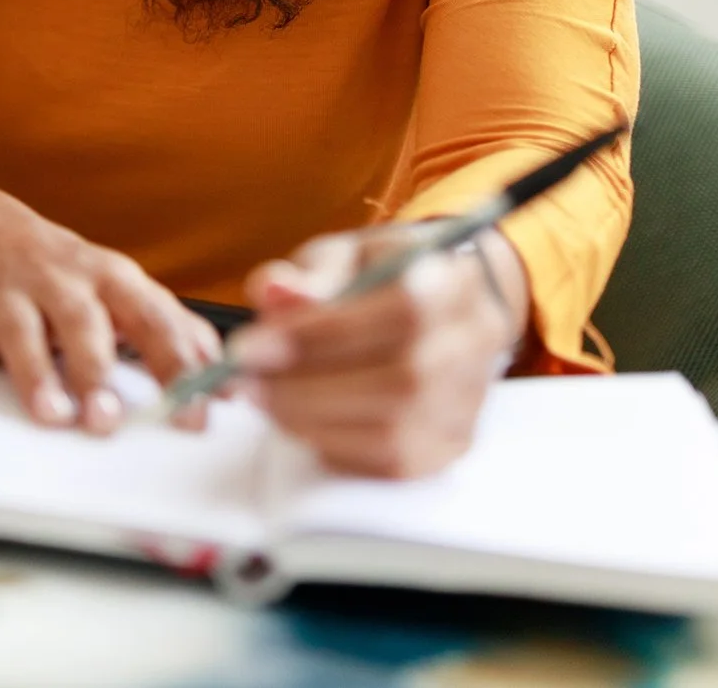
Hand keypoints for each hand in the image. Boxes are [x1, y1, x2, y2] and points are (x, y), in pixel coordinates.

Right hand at [0, 191, 222, 434]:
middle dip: (96, 370)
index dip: (177, 367)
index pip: (154, 321)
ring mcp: (9, 288)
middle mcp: (61, 280)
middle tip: (107, 420)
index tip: (195, 414)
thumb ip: (172, 329)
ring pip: (23, 328)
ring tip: (51, 415)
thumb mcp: (121, 288)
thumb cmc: (64, 272)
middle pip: (84, 321)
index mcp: (111, 279)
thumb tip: (227, 381)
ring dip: (36, 373)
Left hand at [234, 225, 528, 476]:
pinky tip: (300, 419)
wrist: (442, 307)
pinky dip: (334, 444)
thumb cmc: (382, 276)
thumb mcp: (345, 255)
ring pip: (393, 431)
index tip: (248, 347)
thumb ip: (310, 274)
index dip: (319, 335)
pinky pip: (391, 462)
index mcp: (451, 282)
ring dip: (311, 419)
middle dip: (305, 387)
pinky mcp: (452, 443)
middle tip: (245, 380)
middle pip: (398, 381)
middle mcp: (472, 344)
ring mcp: (468, 402)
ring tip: (264, 397)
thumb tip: (274, 294)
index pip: (399, 312)